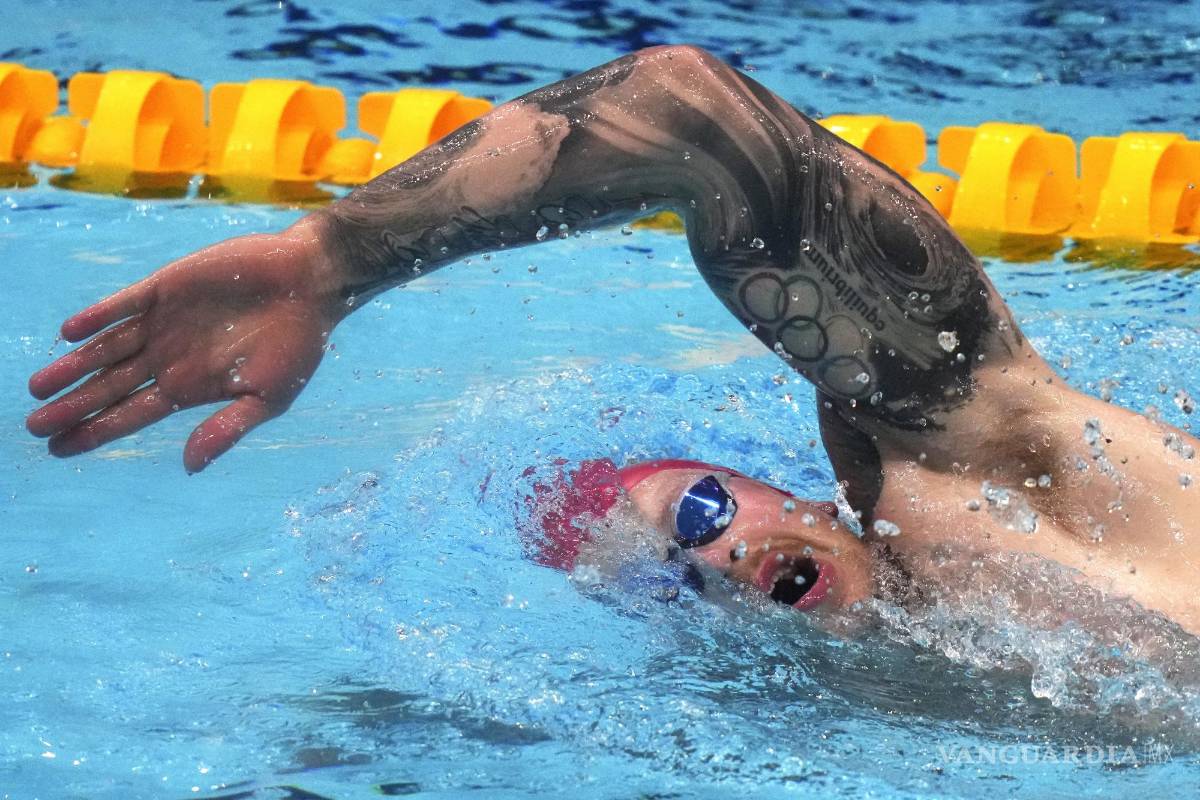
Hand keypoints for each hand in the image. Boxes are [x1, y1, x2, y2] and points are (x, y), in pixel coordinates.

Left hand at [27, 216, 347, 472]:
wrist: (310, 284)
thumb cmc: (297, 345)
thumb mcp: (268, 398)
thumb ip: (227, 429)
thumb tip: (189, 466)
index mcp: (189, 387)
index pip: (131, 414)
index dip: (95, 431)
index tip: (58, 449)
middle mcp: (168, 356)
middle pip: (109, 386)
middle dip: (72, 406)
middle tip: (34, 426)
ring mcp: (164, 322)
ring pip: (107, 348)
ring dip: (73, 367)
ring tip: (37, 387)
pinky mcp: (167, 287)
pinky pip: (124, 305)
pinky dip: (99, 317)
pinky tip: (70, 334)